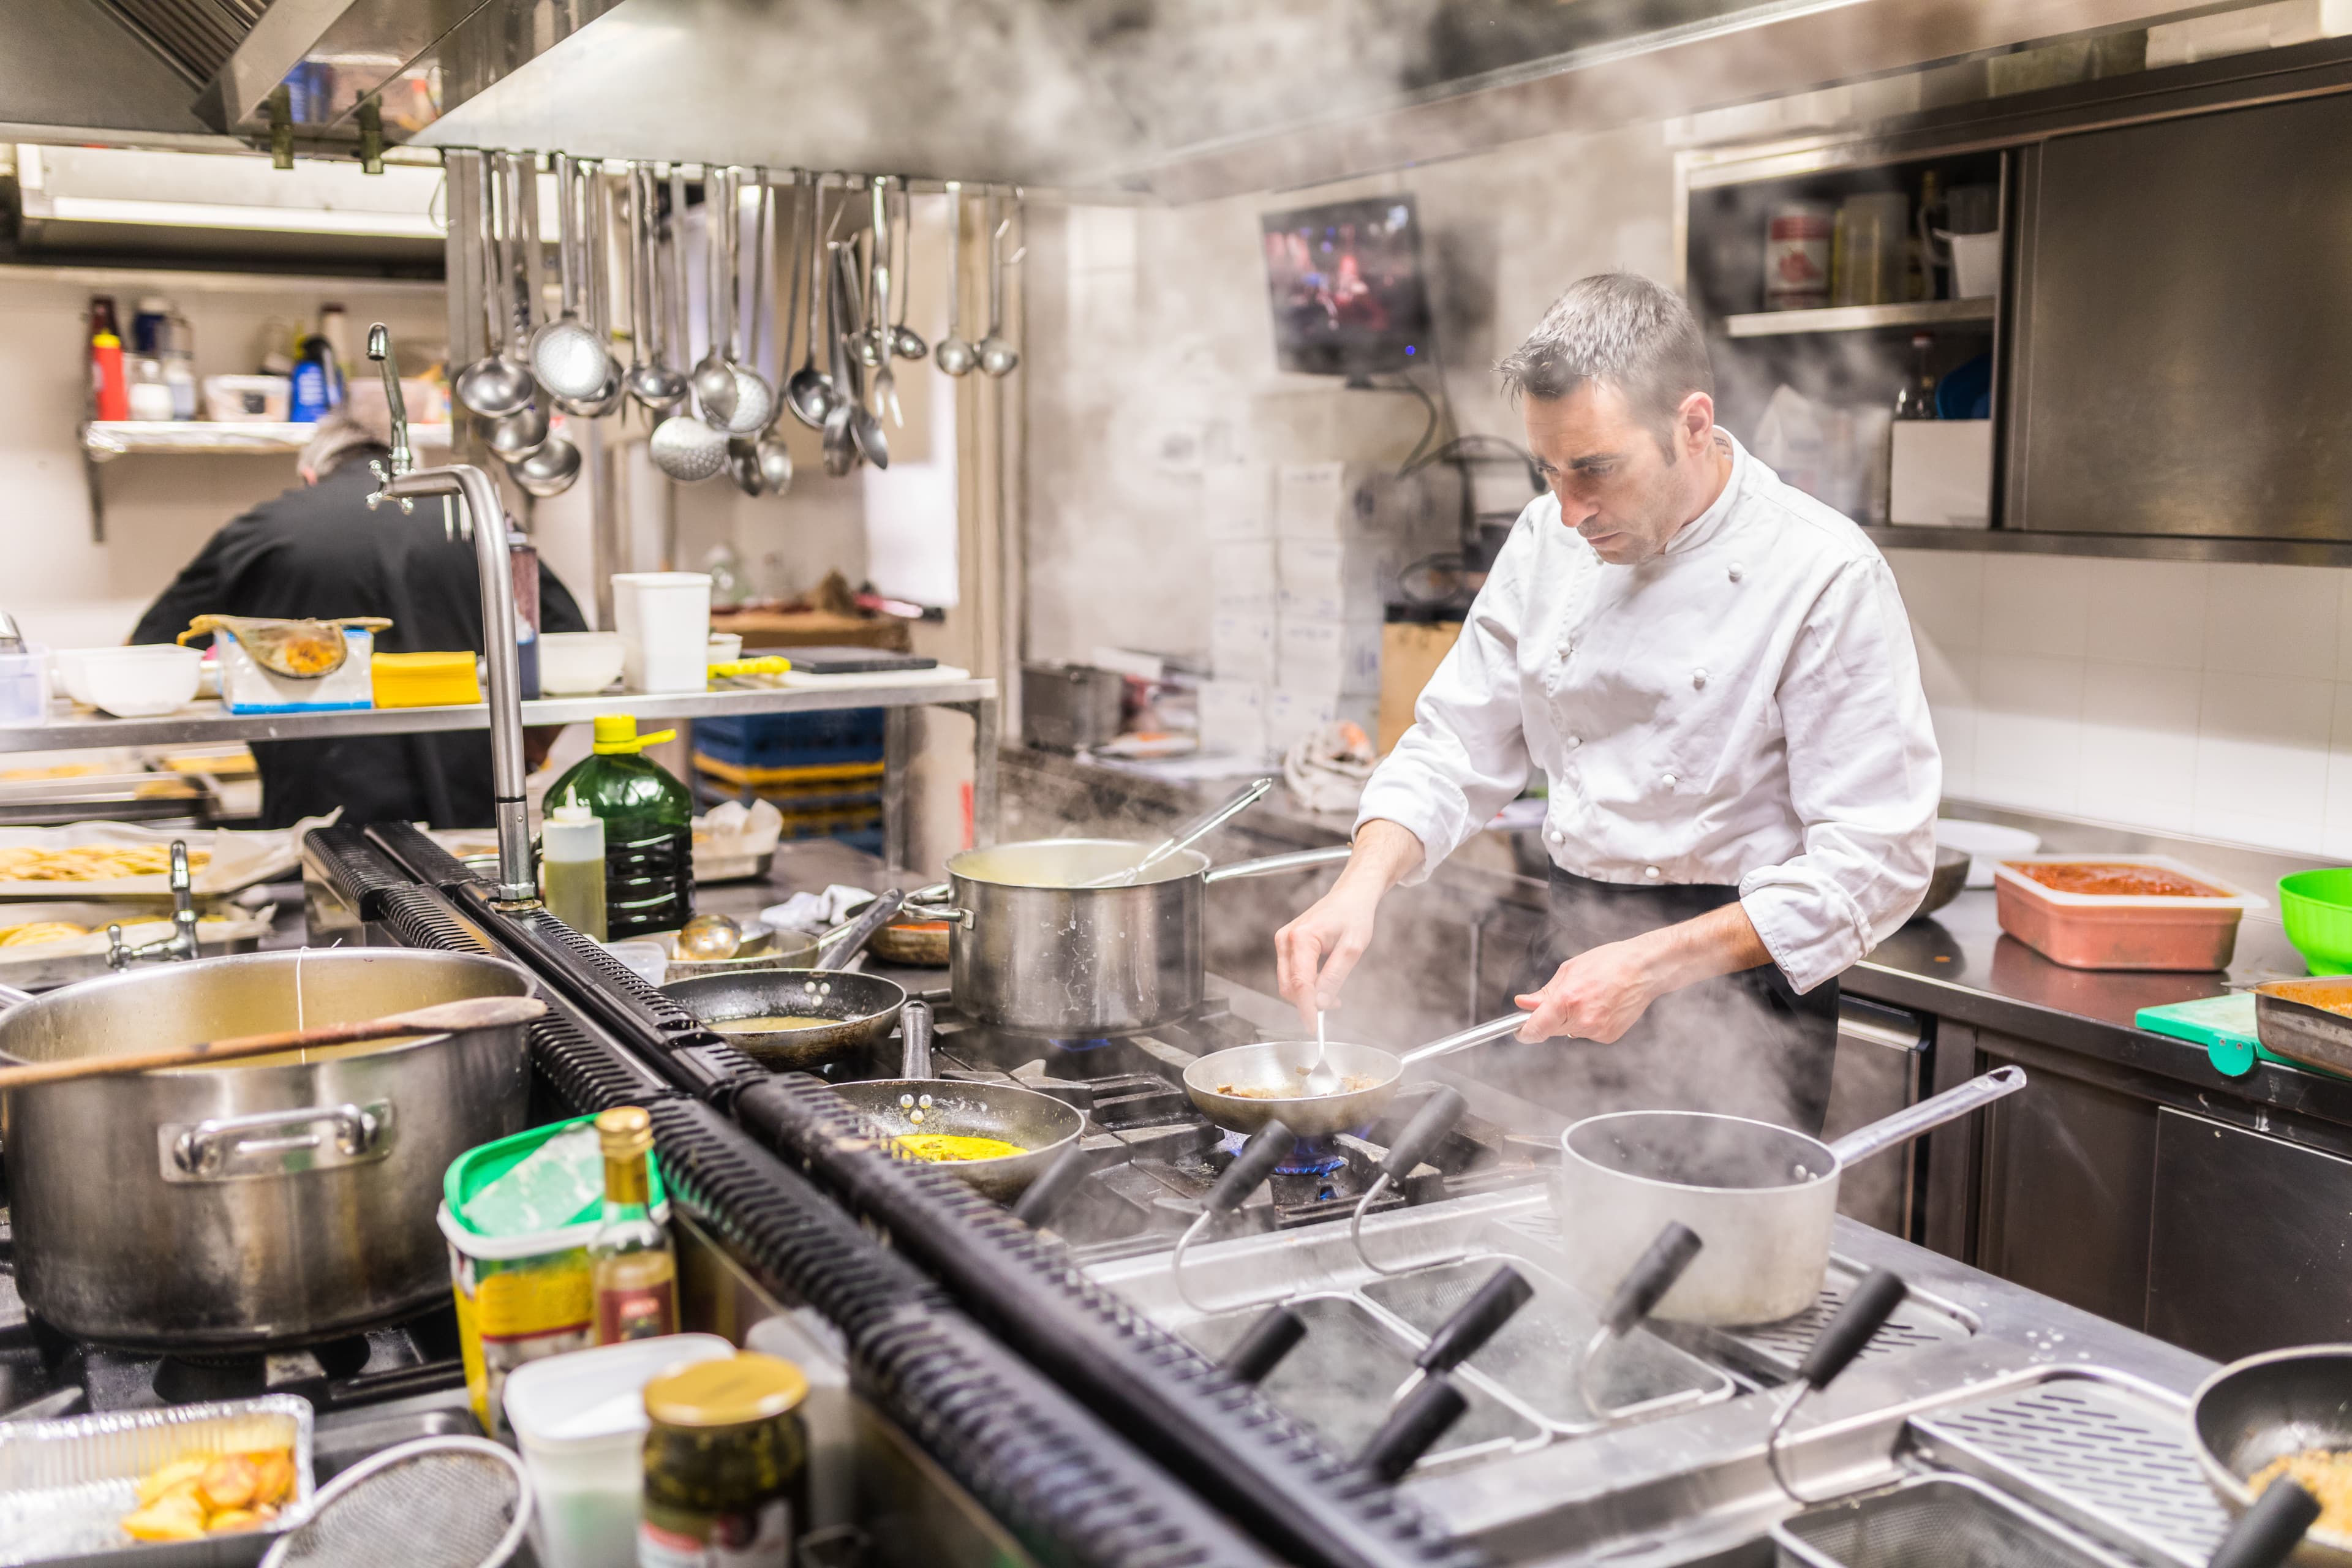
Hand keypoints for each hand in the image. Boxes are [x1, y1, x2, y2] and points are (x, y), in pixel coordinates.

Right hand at [1275, 879, 1381, 1032]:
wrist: (1350, 896)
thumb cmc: (1354, 915)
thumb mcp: (1353, 947)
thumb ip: (1335, 976)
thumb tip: (1321, 1003)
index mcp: (1301, 938)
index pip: (1300, 983)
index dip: (1306, 1009)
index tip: (1314, 1027)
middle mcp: (1286, 939)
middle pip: (1289, 986)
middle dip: (1308, 1002)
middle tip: (1336, 1005)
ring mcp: (1283, 942)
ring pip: (1288, 982)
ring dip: (1307, 995)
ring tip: (1333, 994)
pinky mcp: (1286, 945)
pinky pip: (1290, 974)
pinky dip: (1305, 985)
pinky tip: (1324, 984)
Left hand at [1513, 938, 1663, 1043]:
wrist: (1645, 969)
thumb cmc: (1610, 963)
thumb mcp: (1570, 970)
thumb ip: (1544, 993)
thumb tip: (1523, 1004)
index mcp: (1567, 1000)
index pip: (1535, 1029)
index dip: (1524, 1031)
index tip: (1520, 1030)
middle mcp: (1582, 1020)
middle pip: (1551, 1031)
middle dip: (1550, 1018)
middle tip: (1564, 998)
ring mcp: (1597, 1031)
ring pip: (1569, 1032)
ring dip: (1570, 1019)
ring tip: (1589, 996)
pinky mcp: (1609, 1036)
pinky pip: (1587, 1032)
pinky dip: (1588, 1022)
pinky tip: (1601, 1005)